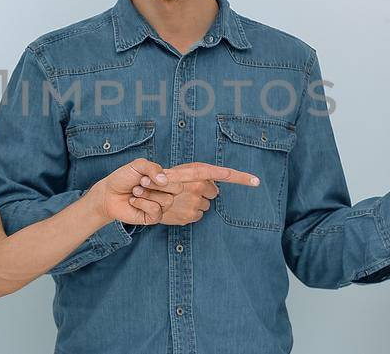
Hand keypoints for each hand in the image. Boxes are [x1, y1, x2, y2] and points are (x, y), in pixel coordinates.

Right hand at [140, 162, 259, 225]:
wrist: (133, 197)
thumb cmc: (156, 183)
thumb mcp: (176, 174)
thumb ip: (194, 175)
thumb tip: (212, 183)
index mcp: (194, 172)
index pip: (221, 173)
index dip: (240, 177)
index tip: (255, 181)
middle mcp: (196, 186)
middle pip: (213, 192)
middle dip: (205, 192)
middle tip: (185, 191)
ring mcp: (193, 202)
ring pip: (205, 205)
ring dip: (195, 203)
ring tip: (177, 200)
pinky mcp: (188, 216)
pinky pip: (197, 216)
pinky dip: (190, 214)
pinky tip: (176, 209)